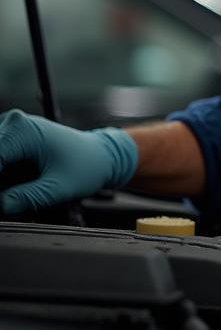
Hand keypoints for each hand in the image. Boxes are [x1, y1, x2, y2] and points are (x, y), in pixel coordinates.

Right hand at [0, 110, 137, 213]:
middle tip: (15, 199)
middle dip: (3, 185)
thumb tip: (0, 206)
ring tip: (25, 193)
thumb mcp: (58, 188)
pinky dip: (6, 175)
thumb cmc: (86, 167)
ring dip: (5, 181)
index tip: (4, 200)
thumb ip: (26, 198)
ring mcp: (10, 128)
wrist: (101, 156)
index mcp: (21, 131)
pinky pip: (0, 160)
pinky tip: (21, 186)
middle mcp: (12, 123)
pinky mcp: (10, 138)